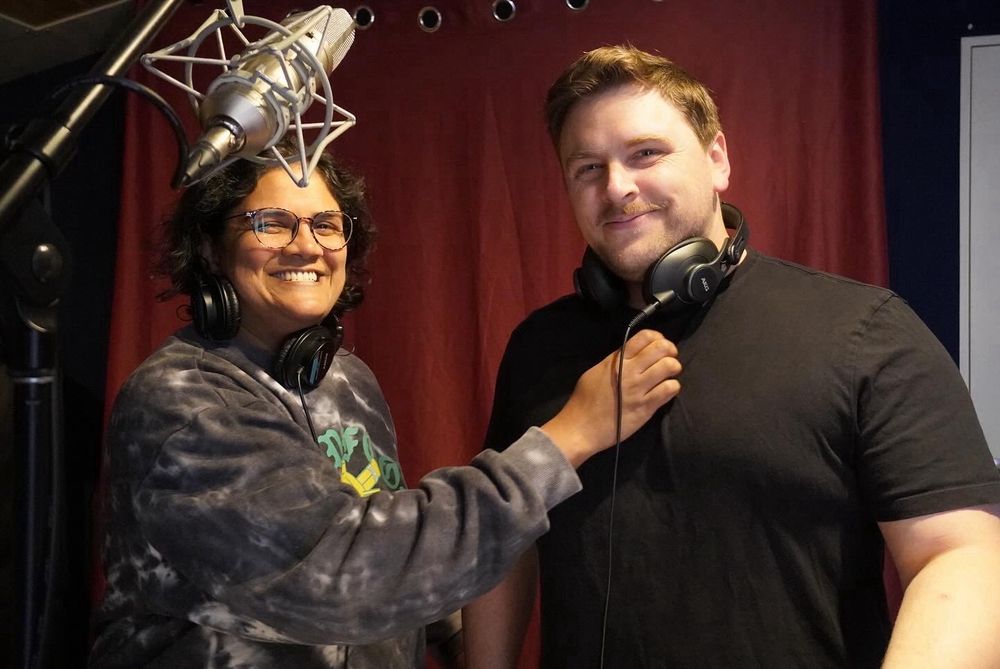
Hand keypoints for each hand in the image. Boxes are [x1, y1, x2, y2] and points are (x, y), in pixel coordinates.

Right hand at [541, 329, 680, 466]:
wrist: (581, 428)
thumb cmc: (584, 400)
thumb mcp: (596, 372)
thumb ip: (615, 362)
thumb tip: (632, 355)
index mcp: (617, 361)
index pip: (645, 337)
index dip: (658, 338)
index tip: (659, 346)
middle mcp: (629, 371)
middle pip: (661, 349)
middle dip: (670, 351)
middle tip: (669, 359)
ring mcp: (639, 389)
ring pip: (669, 366)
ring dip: (673, 368)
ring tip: (669, 375)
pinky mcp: (646, 407)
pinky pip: (669, 389)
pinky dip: (672, 387)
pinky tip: (666, 391)